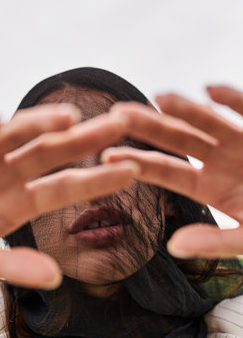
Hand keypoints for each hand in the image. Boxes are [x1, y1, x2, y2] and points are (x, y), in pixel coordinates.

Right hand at [0, 105, 137, 286]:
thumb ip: (14, 266)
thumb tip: (56, 278)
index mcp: (21, 200)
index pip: (67, 186)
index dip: (99, 179)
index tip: (132, 170)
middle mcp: (9, 172)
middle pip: (52, 151)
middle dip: (85, 138)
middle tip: (120, 123)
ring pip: (18, 133)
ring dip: (41, 123)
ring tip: (69, 118)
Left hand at [103, 86, 242, 258]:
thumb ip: (216, 242)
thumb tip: (173, 246)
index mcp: (210, 188)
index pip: (167, 173)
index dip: (139, 163)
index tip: (107, 155)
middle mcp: (219, 161)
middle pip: (177, 141)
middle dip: (148, 127)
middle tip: (116, 115)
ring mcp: (240, 142)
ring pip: (207, 122)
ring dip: (183, 109)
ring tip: (157, 96)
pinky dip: (232, 100)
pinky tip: (210, 90)